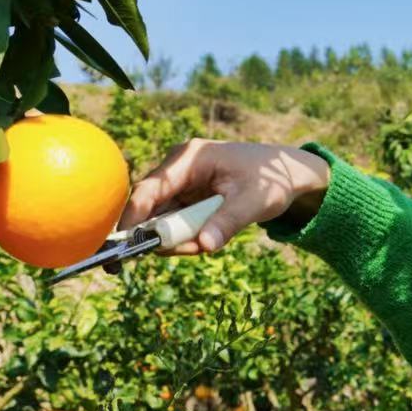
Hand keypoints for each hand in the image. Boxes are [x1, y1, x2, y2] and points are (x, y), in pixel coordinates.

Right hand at [116, 140, 329, 256]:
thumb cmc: (270, 180)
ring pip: (160, 219)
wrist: (284, 174)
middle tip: (189, 252)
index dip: (135, 216)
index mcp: (190, 158)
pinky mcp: (184, 196)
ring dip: (176, 239)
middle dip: (161, 236)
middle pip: (150, 207)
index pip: (150, 188)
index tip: (127, 244)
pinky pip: (173, 222)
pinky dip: (185, 237)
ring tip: (205, 245)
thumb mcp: (254, 202)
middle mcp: (178, 167)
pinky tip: (206, 240)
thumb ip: (228, 222)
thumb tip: (205, 245)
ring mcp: (179, 182)